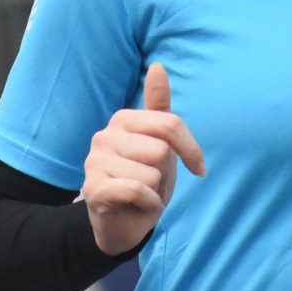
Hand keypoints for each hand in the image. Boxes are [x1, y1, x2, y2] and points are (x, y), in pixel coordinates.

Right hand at [82, 63, 206, 255]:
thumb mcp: (160, 143)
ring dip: (155, 192)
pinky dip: (147, 204)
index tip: (198, 167)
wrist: (123, 224)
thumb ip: (159, 106)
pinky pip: (137, 190)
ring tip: (142, 195)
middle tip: (150, 182)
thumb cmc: (145, 179)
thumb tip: (158, 65)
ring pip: (151, 173)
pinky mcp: (93, 189)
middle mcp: (104, 135)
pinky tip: (137, 206)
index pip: (170, 125)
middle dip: (164, 173)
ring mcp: (94, 161)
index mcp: (123, 119)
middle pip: (161, 150)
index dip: (190, 150)